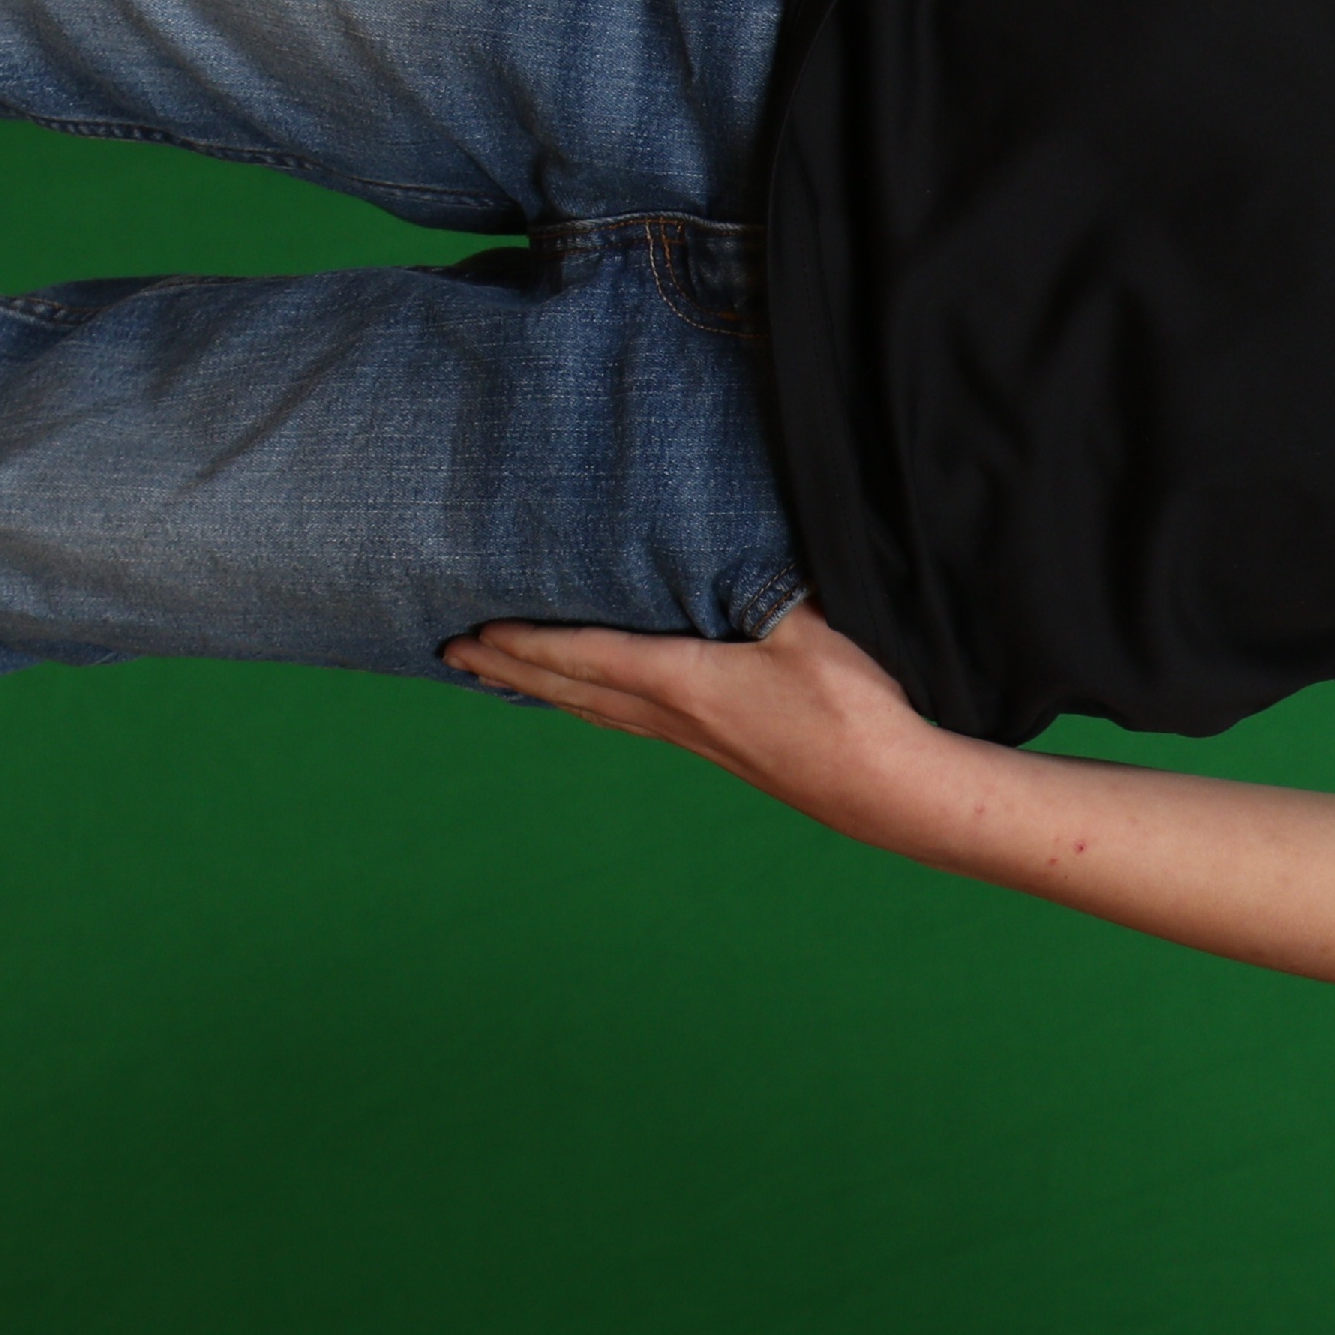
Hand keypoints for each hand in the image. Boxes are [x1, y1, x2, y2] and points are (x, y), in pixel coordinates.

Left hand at [443, 604, 945, 848]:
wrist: (880, 785)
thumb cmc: (848, 708)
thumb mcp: (806, 630)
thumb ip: (761, 588)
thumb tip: (729, 549)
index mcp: (683, 680)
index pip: (584, 655)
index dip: (525, 642)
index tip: (473, 633)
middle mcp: (673, 716)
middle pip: (572, 688)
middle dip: (511, 668)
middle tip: (454, 653)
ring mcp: (693, 739)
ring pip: (596, 710)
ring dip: (542, 690)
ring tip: (502, 678)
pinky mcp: (718, 750)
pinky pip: (629, 720)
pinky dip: (589, 705)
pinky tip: (597, 704)